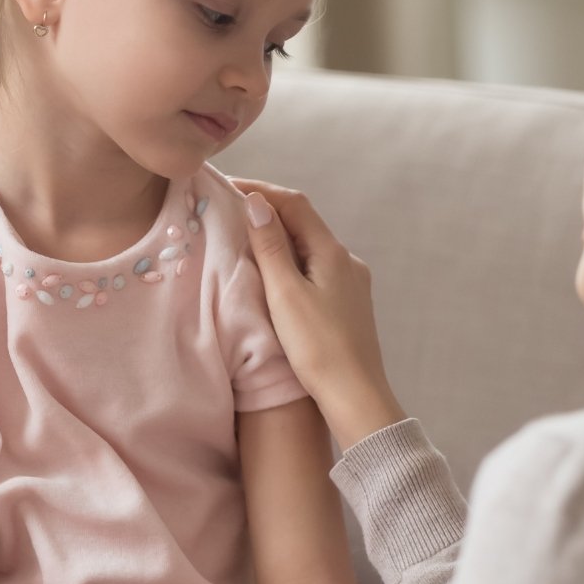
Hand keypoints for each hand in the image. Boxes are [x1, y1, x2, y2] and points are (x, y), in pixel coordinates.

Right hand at [232, 179, 404, 450]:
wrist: (356, 396)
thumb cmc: (318, 347)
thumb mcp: (285, 294)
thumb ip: (270, 247)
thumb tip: (257, 203)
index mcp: (332, 252)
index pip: (295, 203)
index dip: (261, 190)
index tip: (227, 187)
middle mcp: (346, 261)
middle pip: (304, 223)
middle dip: (268, 212)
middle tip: (230, 211)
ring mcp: (351, 283)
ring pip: (310, 248)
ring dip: (279, 238)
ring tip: (245, 240)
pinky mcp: (348, 305)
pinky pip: (315, 269)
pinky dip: (291, 262)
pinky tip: (274, 277)